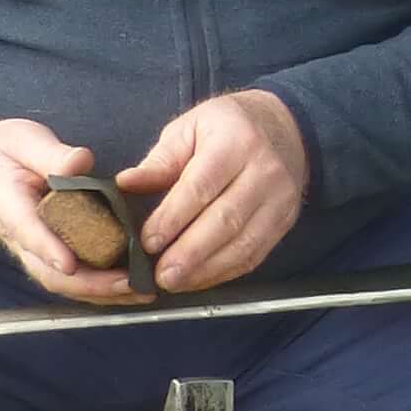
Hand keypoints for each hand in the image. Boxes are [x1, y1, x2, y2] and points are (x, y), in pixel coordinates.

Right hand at [0, 119, 150, 305]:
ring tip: (140, 293)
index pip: (26, 231)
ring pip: (60, 281)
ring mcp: (31, 249)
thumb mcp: (24, 140)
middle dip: (89, 283)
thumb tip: (81, 162)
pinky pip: (70, 277)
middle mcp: (18, 236)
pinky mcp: (46, 252)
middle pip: (48, 271)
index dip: (48, 249)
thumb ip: (51, 154)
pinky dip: (98, 287)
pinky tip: (130, 288)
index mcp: (8, 204)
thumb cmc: (3, 151)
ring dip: (99, 292)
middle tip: (129, 284)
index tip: (70, 264)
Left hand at [117, 89, 311, 292]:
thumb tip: (126, 184)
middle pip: (225, 220)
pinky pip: (255, 254)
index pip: (201, 186)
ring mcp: (280, 198)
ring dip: (206, 269)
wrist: (283, 128)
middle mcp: (264, 171)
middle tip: (160, 274)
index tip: (147, 242)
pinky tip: (199, 279)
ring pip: (243, 243)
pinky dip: (224, 272)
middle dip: (190, 252)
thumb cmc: (225, 128)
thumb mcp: (188, 130)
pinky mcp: (285, 220)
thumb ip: (159, 162)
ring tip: (175, 282)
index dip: (173, 217)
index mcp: (235, 142)